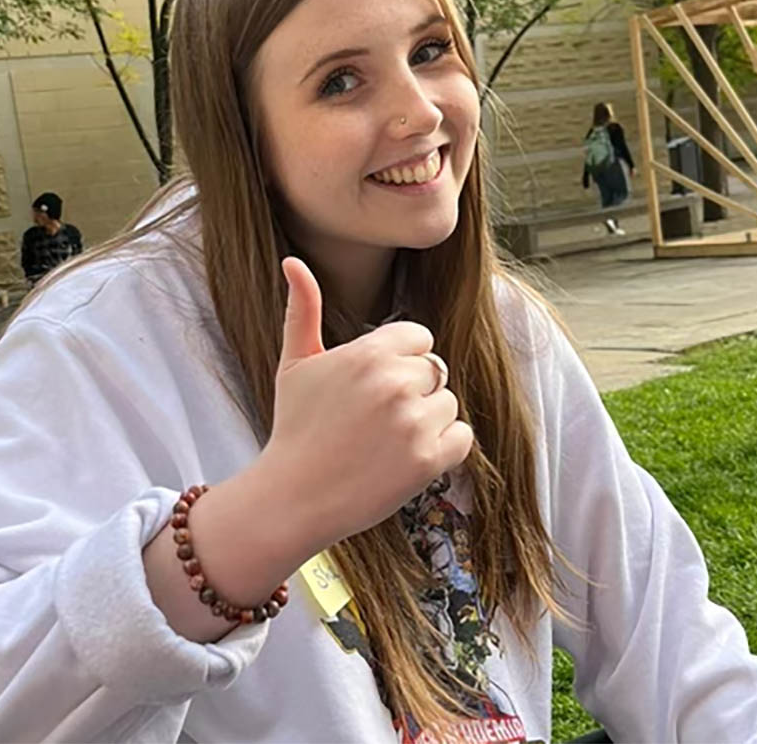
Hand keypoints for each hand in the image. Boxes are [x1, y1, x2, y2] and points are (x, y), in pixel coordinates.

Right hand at [256, 257, 473, 551]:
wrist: (294, 496)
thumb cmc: (295, 427)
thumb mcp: (295, 363)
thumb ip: (303, 309)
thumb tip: (293, 261)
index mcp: (368, 353)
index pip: (419, 338)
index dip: (399, 361)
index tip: (373, 387)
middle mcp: (395, 383)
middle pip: (434, 370)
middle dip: (412, 391)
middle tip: (375, 420)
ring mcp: (414, 423)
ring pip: (449, 403)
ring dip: (427, 421)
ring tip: (386, 440)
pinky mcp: (428, 460)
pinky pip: (463, 438)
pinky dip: (443, 448)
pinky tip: (406, 457)